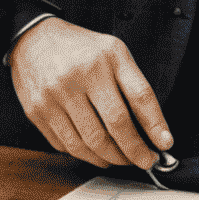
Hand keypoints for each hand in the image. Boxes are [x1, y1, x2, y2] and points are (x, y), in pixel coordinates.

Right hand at [8, 17, 172, 169]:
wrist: (34, 40)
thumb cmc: (80, 49)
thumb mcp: (112, 53)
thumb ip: (132, 84)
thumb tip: (151, 127)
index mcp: (107, 57)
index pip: (139, 96)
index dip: (155, 124)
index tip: (164, 143)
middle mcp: (81, 75)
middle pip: (115, 125)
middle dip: (134, 150)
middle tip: (145, 160)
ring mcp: (56, 95)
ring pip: (89, 143)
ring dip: (110, 158)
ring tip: (121, 158)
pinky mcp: (38, 112)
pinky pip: (66, 145)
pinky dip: (85, 155)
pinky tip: (95, 153)